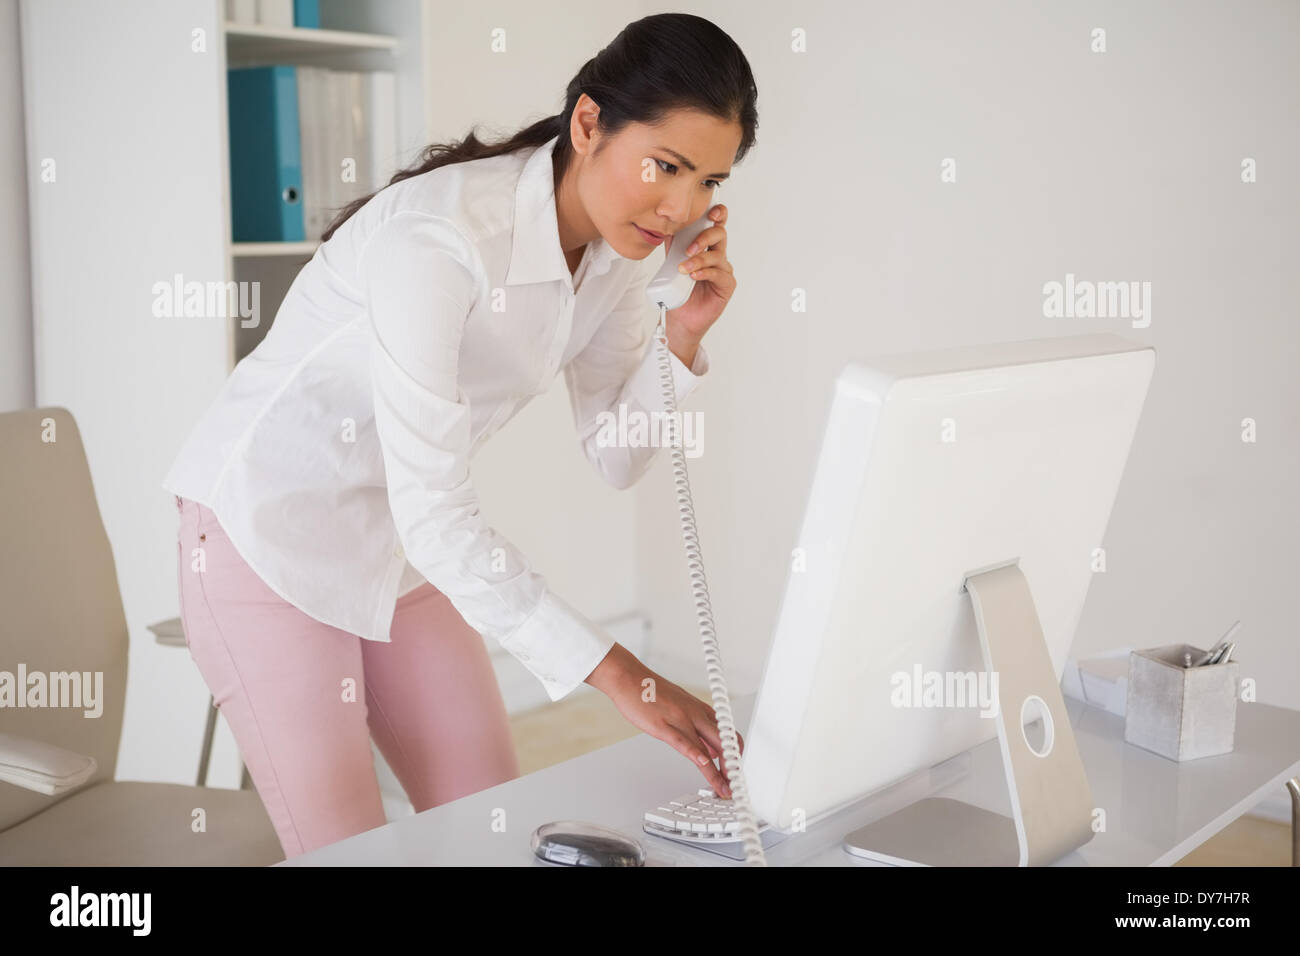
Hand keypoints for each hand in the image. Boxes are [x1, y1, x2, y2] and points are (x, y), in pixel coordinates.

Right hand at [585, 643, 744, 797]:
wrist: (629, 679)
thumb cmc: (651, 693)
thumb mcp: (682, 708)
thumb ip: (698, 729)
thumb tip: (711, 751)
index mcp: (700, 710)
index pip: (728, 734)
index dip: (735, 755)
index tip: (736, 772)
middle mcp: (695, 714)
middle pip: (724, 743)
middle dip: (732, 768)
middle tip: (735, 785)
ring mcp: (680, 720)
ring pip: (706, 748)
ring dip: (718, 772)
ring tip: (724, 788)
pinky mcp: (663, 726)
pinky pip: (683, 742)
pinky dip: (695, 754)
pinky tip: (704, 764)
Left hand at [664, 203, 735, 344]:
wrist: (680, 317)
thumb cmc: (679, 291)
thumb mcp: (672, 264)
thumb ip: (673, 246)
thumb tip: (666, 228)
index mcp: (707, 247)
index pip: (716, 225)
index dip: (718, 214)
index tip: (712, 211)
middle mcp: (717, 255)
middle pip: (719, 235)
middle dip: (703, 237)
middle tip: (688, 249)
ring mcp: (723, 270)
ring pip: (716, 256)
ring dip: (698, 260)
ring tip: (684, 269)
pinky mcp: (727, 285)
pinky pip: (718, 274)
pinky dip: (704, 273)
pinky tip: (694, 276)